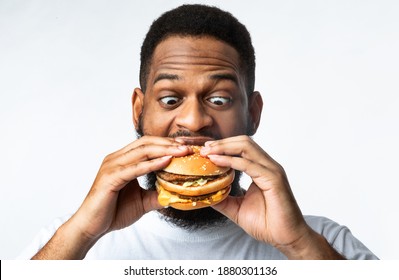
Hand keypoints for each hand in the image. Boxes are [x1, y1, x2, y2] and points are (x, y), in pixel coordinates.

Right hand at [33, 136, 190, 258]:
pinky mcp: (110, 177)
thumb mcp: (142, 201)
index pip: (147, 145)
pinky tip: (167, 161)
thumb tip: (176, 194)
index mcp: (122, 160)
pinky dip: (152, 164)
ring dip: (164, 150)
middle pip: (146, 143)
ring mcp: (112, 166)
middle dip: (168, 144)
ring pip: (142, 152)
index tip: (185, 146)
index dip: (166, 144)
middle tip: (188, 146)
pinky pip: (135, 168)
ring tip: (181, 152)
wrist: (92, 226)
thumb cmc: (113, 212)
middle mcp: (116, 159)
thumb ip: (157, 194)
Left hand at [201, 135, 342, 258]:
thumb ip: (223, 199)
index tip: (205, 150)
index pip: (241, 148)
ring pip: (246, 147)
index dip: (223, 146)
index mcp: (261, 169)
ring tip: (207, 152)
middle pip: (243, 142)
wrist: (286, 238)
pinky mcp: (273, 179)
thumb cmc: (267, 224)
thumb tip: (205, 193)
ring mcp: (272, 170)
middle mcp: (268, 166)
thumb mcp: (237, 208)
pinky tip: (216, 161)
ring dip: (224, 147)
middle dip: (221, 143)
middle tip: (203, 149)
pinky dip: (230, 160)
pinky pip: (248, 164)